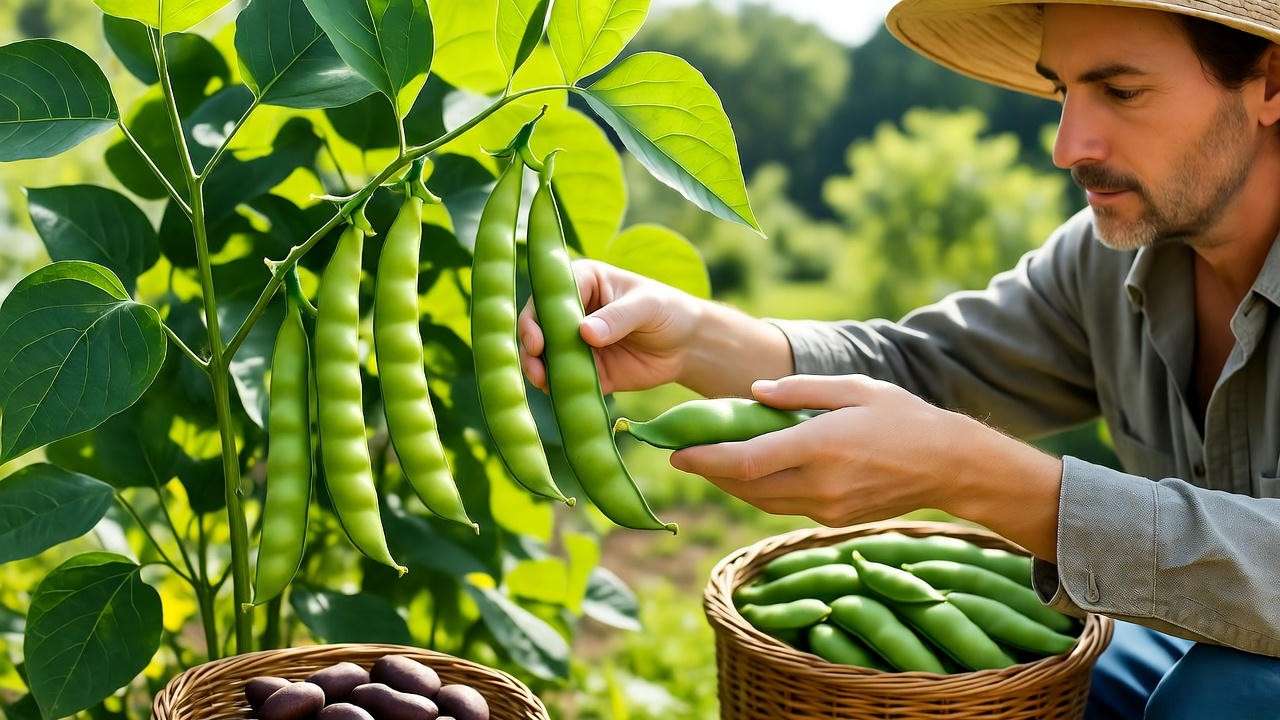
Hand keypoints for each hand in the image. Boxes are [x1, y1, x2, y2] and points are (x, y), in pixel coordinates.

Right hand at [518, 259, 703, 393]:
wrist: (687, 346)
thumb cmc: (667, 310)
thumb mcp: (647, 306)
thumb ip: (618, 317)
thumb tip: (585, 332)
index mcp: (583, 282)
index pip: (549, 295)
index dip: (537, 317)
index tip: (539, 340)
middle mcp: (572, 311)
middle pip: (537, 326)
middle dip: (530, 346)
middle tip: (535, 366)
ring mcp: (575, 343)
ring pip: (544, 355)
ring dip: (537, 368)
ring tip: (541, 382)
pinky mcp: (586, 370)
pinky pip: (564, 379)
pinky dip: (556, 387)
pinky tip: (556, 394)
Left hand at [669, 375, 1061, 552]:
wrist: (950, 466)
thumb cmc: (903, 416)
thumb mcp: (854, 387)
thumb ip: (800, 390)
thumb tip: (753, 394)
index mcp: (821, 445)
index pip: (746, 461)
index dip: (705, 459)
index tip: (676, 451)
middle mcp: (819, 484)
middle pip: (744, 487)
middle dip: (708, 472)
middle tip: (682, 453)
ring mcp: (826, 508)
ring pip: (759, 502)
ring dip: (729, 485)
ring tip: (707, 462)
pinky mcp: (833, 520)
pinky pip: (783, 506)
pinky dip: (758, 492)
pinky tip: (749, 473)